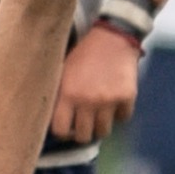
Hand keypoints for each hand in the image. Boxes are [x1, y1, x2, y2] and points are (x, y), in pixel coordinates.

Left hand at [50, 24, 139, 143]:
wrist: (113, 37)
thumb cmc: (84, 54)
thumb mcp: (63, 71)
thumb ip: (58, 94)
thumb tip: (48, 117)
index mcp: (68, 94)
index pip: (60, 130)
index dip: (63, 132)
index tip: (66, 127)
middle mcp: (88, 101)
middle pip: (84, 136)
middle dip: (83, 132)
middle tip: (84, 124)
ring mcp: (109, 101)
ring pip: (103, 131)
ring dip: (100, 125)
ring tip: (99, 114)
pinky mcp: (127, 97)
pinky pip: (123, 118)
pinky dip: (119, 113)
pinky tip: (114, 102)